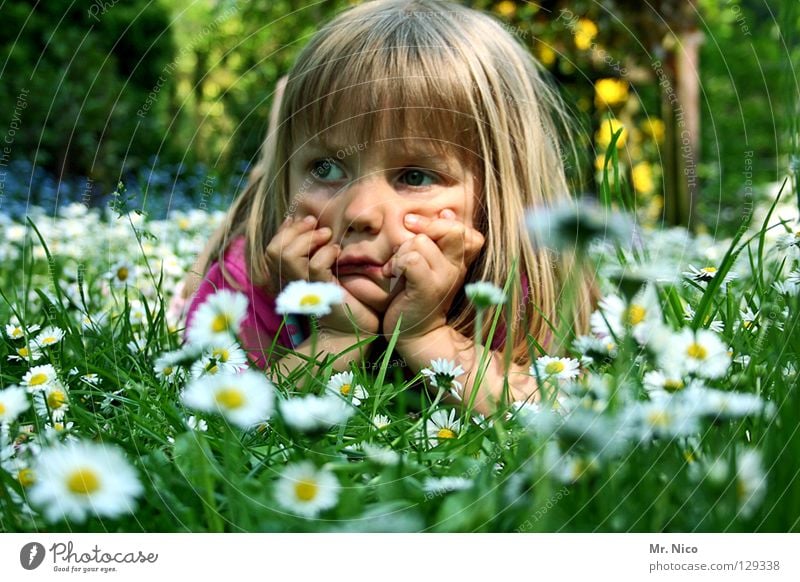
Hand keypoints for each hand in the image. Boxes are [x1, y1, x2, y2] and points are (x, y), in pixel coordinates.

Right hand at [265, 215, 378, 335]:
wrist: (359, 323)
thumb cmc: (346, 293)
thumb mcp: (324, 266)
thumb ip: (311, 249)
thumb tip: (299, 221)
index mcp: (288, 278)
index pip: (271, 251)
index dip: (283, 231)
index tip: (301, 220)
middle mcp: (290, 285)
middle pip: (274, 251)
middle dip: (296, 231)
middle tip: (317, 225)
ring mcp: (303, 291)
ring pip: (288, 256)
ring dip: (309, 239)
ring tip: (328, 236)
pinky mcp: (320, 294)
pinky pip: (315, 266)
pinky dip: (327, 253)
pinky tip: (338, 253)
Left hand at [381, 209, 484, 340]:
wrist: (415, 333)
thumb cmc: (416, 295)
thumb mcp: (432, 264)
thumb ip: (438, 240)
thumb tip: (446, 211)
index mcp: (459, 262)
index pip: (465, 230)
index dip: (443, 223)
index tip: (419, 227)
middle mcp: (456, 269)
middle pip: (450, 229)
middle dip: (424, 227)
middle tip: (405, 239)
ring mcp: (444, 279)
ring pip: (421, 242)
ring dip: (401, 251)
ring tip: (395, 267)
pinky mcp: (426, 288)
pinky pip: (411, 259)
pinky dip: (397, 263)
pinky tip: (391, 274)